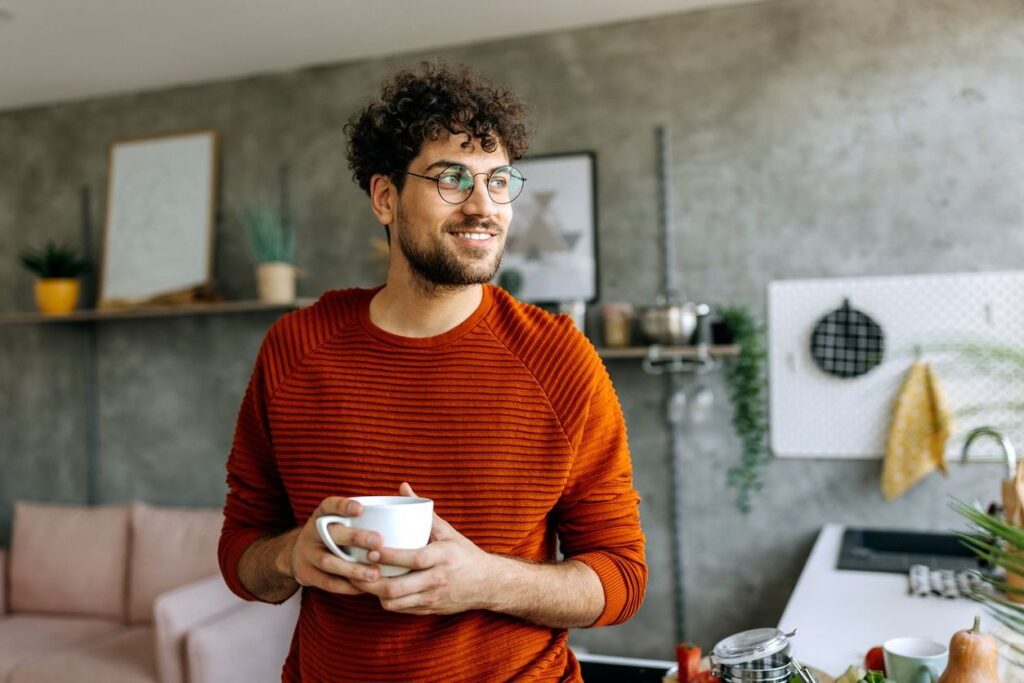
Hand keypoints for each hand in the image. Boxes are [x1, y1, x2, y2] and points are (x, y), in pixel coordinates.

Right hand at [285, 496, 383, 594]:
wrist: (299, 555)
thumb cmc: (335, 534)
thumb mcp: (339, 520)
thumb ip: (366, 513)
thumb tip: (405, 494)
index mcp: (322, 514)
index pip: (329, 505)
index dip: (343, 506)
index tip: (361, 509)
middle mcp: (312, 532)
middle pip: (332, 534)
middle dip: (355, 537)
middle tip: (379, 541)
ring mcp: (307, 554)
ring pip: (329, 561)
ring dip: (353, 568)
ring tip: (376, 573)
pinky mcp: (306, 574)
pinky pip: (328, 582)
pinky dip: (347, 586)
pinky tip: (365, 588)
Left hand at [351, 483, 499, 614]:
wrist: (487, 584)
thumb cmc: (464, 553)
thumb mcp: (448, 531)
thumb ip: (423, 512)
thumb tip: (403, 487)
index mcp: (443, 556)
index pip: (413, 558)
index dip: (389, 556)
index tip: (370, 549)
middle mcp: (437, 579)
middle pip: (398, 586)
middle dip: (372, 580)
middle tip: (356, 568)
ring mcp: (432, 597)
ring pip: (395, 601)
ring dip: (375, 593)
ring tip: (363, 579)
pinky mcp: (429, 610)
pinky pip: (400, 609)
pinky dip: (386, 600)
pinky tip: (378, 589)